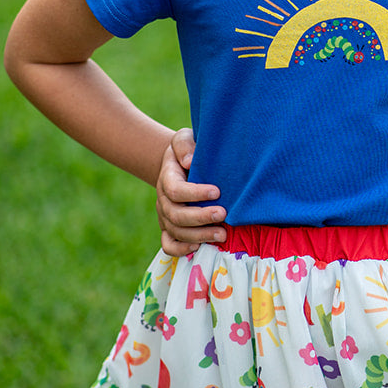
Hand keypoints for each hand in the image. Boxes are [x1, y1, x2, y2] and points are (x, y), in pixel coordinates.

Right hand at [156, 127, 225, 254]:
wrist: (180, 164)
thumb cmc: (188, 150)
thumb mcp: (185, 138)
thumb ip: (185, 145)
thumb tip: (190, 161)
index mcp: (167, 178)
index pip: (176, 190)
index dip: (195, 193)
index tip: (217, 192)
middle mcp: (164, 199)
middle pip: (176, 215)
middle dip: (201, 217)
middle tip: (224, 214)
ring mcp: (165, 215)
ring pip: (176, 231)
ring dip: (199, 235)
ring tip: (223, 234)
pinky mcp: (170, 228)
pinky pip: (168, 244)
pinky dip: (181, 249)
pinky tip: (200, 246)